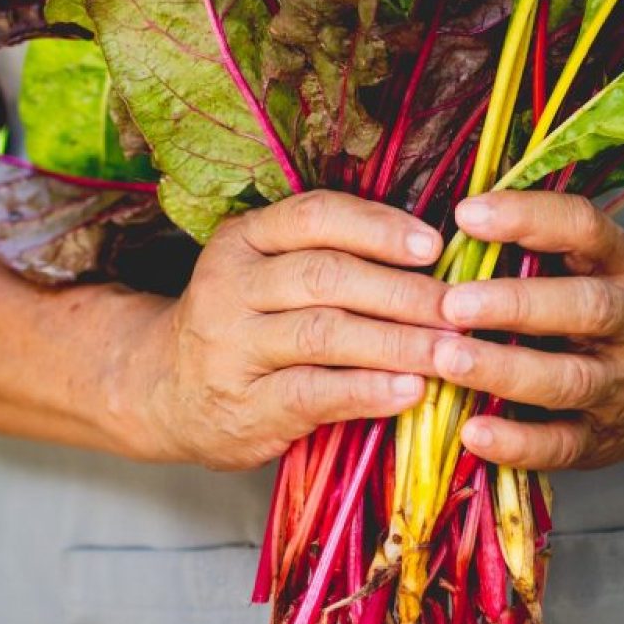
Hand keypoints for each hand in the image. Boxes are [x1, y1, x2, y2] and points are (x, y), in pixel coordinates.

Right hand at [118, 191, 452, 469]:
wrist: (161, 392)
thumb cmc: (245, 325)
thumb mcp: (267, 273)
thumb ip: (330, 256)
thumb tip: (436, 255)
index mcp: (243, 239)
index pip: (313, 216)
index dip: (377, 228)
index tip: (434, 245)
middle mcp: (230, 286)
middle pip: (326, 276)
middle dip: (403, 292)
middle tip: (462, 307)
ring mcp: (232, 348)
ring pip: (324, 334)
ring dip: (398, 342)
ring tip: (453, 351)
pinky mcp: (244, 406)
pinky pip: (314, 393)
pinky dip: (369, 391)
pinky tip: (411, 391)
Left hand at [432, 191, 623, 469]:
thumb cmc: (605, 309)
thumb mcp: (592, 264)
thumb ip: (536, 245)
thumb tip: (450, 219)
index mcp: (623, 266)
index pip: (586, 228)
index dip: (530, 218)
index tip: (468, 214)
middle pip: (586, 308)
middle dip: (517, 304)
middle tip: (452, 303)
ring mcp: (617, 386)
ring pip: (569, 380)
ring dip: (506, 370)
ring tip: (448, 359)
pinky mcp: (599, 440)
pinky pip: (560, 445)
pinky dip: (516, 443)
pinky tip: (471, 433)